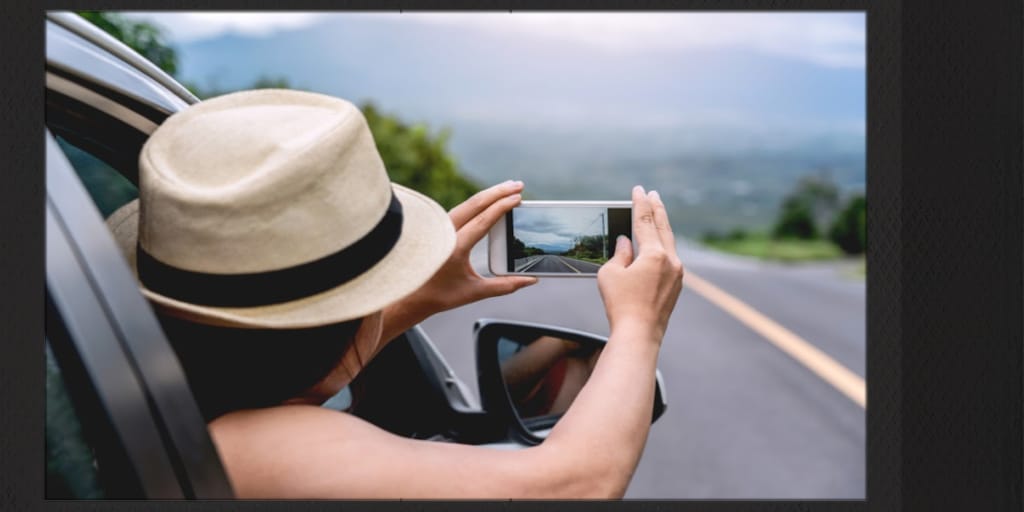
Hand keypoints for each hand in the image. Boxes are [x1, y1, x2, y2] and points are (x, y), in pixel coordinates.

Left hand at [383, 181, 537, 335]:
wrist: (410, 294)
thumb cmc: (440, 294)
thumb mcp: (474, 292)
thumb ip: (504, 286)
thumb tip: (529, 280)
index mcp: (454, 248)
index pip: (482, 220)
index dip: (502, 207)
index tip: (518, 198)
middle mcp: (445, 234)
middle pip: (475, 204)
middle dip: (498, 192)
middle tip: (518, 186)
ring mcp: (440, 227)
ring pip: (467, 203)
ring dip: (488, 194)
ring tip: (508, 188)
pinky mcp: (439, 227)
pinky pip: (461, 208)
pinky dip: (477, 201)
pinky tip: (489, 198)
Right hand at [596, 186, 683, 342]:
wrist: (639, 334)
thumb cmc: (621, 305)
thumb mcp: (611, 274)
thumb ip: (620, 254)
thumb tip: (627, 243)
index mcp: (654, 254)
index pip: (645, 221)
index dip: (640, 203)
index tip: (639, 189)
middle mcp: (671, 261)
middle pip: (663, 227)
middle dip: (657, 209)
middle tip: (653, 194)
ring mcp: (677, 274)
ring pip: (669, 243)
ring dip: (661, 227)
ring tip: (657, 214)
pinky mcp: (676, 286)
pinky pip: (669, 259)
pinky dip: (662, 246)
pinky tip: (657, 245)